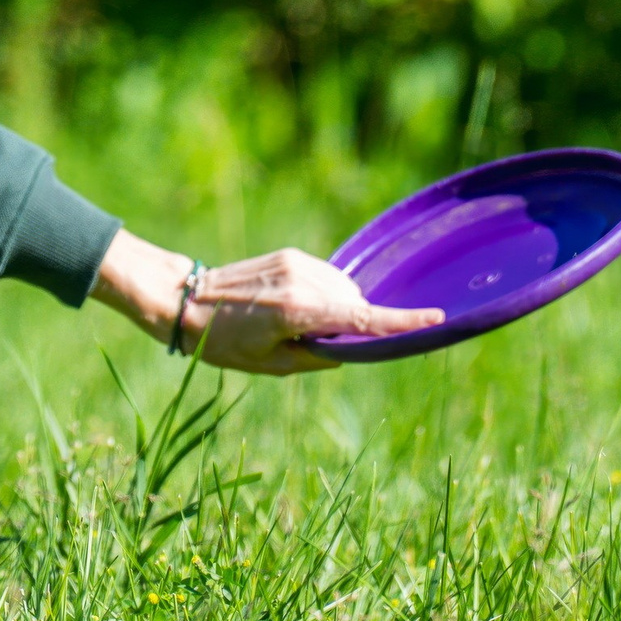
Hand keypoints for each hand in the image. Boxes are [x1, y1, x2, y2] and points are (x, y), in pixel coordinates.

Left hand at [89, 229, 443, 375]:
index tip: (436, 317)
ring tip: (295, 326)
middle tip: (313, 344)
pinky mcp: (291, 256)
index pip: (361, 317)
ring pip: (343, 291)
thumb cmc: (223, 342)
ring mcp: (297, 264)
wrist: (184, 299)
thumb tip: (351, 348)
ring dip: (338, 309)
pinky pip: (326, 279)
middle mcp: (302, 281)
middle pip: (355, 305)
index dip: (401, 321)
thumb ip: (319, 357)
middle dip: (352, 325)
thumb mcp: (272, 364)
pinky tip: (293, 309)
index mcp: (298, 311)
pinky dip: (324, 296)